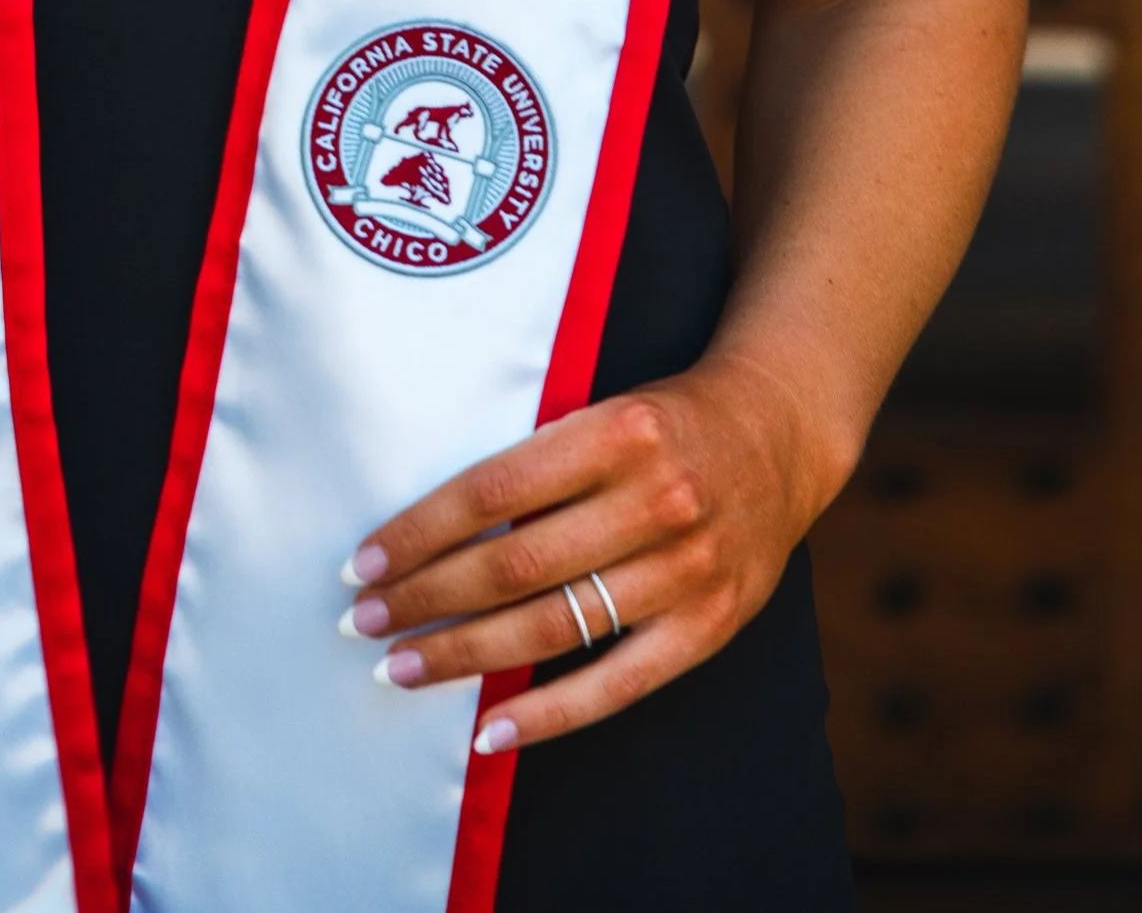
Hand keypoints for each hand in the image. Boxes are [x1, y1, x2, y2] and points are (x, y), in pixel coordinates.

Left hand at [335, 350, 826, 753]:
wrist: (777, 434)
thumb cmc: (665, 421)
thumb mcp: (604, 409)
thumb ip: (536, 463)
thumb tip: (428, 531)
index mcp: (617, 430)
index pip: (494, 488)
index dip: (421, 531)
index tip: (363, 562)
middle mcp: (655, 499)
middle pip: (516, 564)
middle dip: (426, 598)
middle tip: (363, 620)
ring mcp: (687, 568)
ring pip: (555, 626)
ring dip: (465, 655)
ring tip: (400, 668)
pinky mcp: (710, 626)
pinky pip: (616, 685)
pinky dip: (547, 714)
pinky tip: (488, 731)